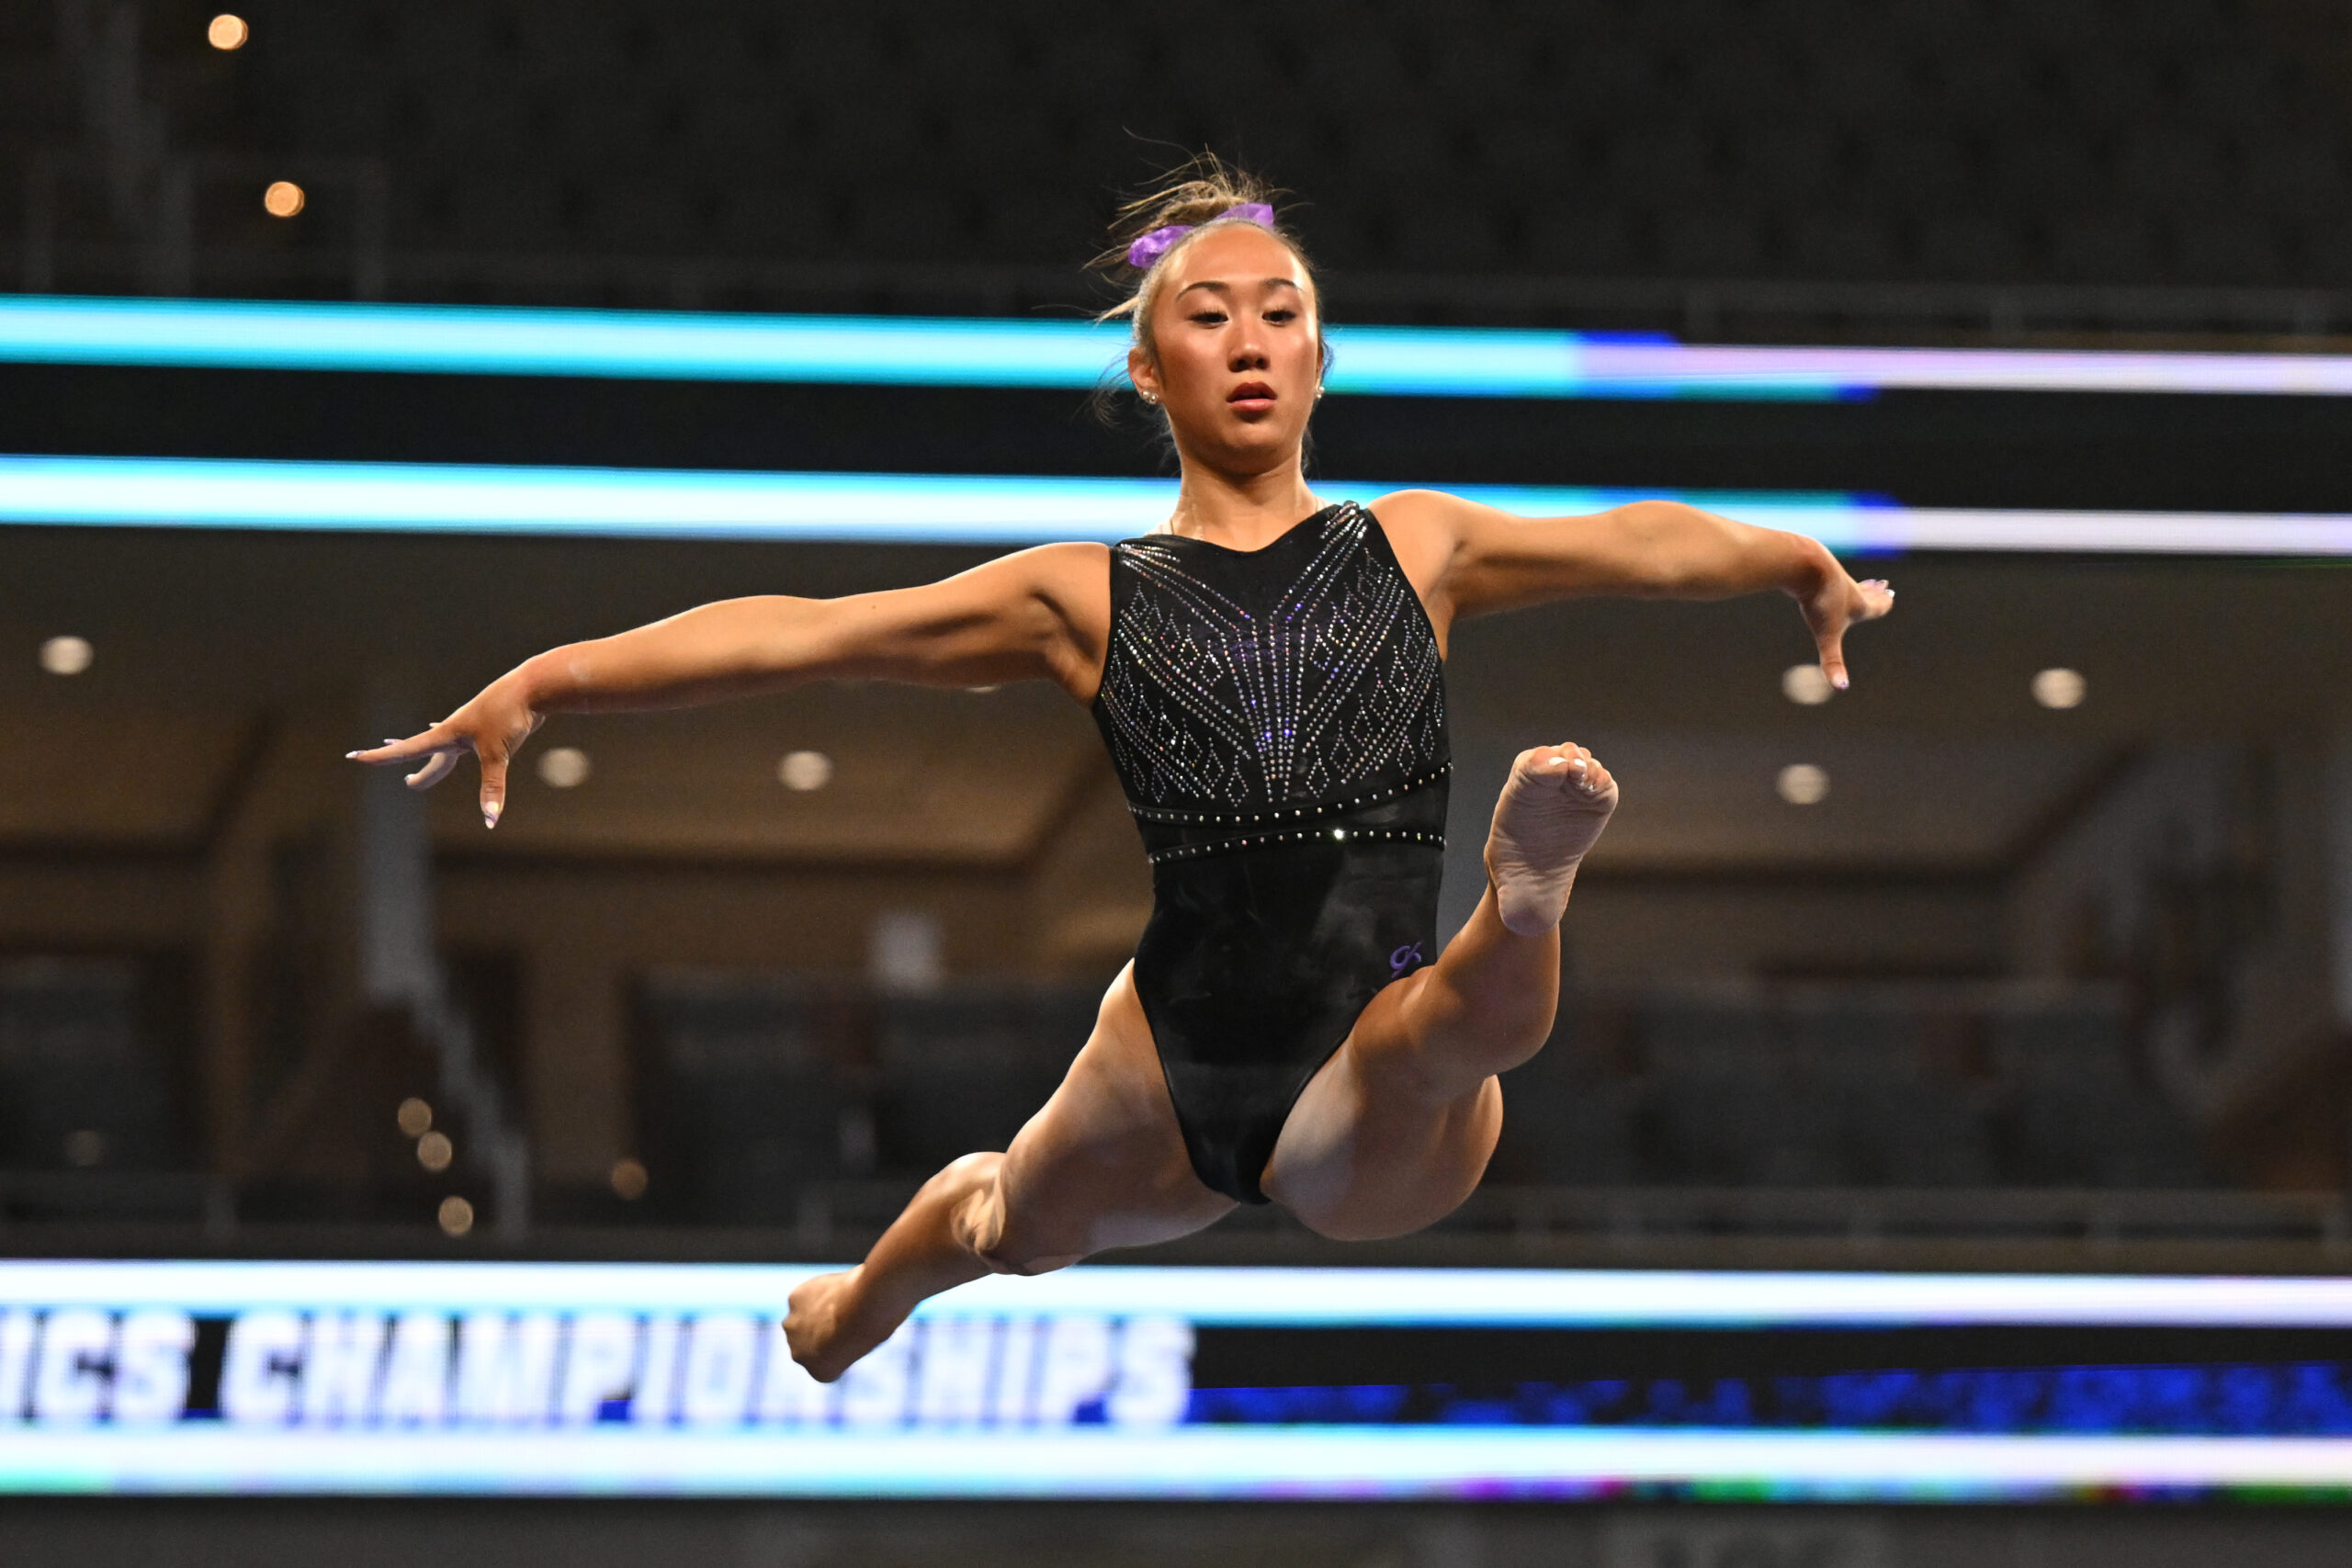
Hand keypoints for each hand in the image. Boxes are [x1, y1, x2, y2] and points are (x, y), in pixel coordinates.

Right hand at [345, 674, 542, 827]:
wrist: (533, 687)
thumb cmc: (511, 716)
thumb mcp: (498, 754)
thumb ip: (492, 787)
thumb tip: (490, 819)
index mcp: (448, 735)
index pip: (407, 750)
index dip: (380, 756)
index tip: (355, 757)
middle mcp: (456, 731)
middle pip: (429, 755)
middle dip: (419, 772)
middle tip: (408, 783)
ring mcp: (473, 728)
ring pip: (446, 748)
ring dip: (434, 760)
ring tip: (420, 769)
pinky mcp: (490, 727)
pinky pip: (467, 742)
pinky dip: (458, 748)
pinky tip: (462, 744)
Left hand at [1795, 563, 1894, 690]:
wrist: (1805, 565)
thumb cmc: (1820, 600)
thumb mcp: (1826, 635)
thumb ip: (1832, 662)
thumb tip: (1842, 687)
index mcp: (1858, 603)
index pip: (1875, 605)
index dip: (1883, 603)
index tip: (1891, 597)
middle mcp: (1848, 588)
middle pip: (1864, 591)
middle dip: (1874, 592)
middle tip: (1883, 586)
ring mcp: (1832, 576)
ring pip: (1845, 581)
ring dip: (1853, 583)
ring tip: (1856, 583)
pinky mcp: (1816, 569)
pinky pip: (1824, 575)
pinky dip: (1828, 578)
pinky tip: (1822, 578)